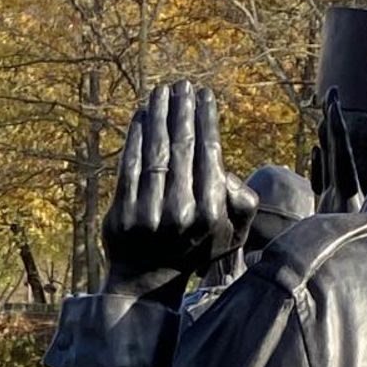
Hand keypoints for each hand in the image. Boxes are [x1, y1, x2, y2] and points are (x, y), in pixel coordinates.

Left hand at [101, 82, 256, 302]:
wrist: (147, 282)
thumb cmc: (193, 249)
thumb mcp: (231, 235)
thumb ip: (243, 203)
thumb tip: (226, 171)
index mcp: (209, 213)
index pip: (208, 153)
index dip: (206, 118)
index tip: (204, 94)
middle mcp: (181, 212)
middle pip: (182, 146)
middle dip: (182, 109)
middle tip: (183, 84)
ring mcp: (149, 213)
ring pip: (155, 151)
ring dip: (159, 114)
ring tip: (161, 91)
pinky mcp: (123, 213)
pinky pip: (130, 165)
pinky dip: (135, 136)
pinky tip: (141, 115)